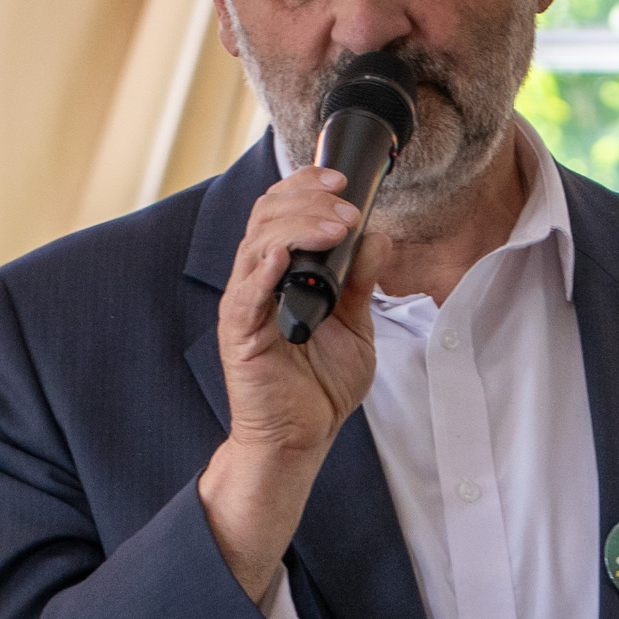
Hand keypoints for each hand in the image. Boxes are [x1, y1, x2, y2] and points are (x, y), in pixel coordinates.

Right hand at [200, 166, 382, 600]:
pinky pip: (247, 289)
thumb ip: (361, 280)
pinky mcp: (240, 332)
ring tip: (338, 224)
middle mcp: (256, 281)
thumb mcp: (355, 323)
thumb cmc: (319, 385)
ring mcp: (245, 304)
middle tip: (346, 199)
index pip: (282, 212)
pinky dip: (266, 264)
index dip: (307, 187)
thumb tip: (379, 236)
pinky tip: (288, 251)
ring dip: (298, 225)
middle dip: (307, 198)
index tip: (343, 180)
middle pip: (268, 216)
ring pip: (258, 242)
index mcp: (280, 273)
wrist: (301, 438)